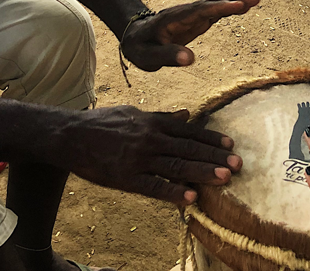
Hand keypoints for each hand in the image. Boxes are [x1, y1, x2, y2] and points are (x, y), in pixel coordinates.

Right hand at [63, 106, 242, 204]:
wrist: (70, 136)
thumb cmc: (102, 123)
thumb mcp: (133, 113)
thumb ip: (161, 116)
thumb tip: (186, 115)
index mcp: (152, 122)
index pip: (188, 130)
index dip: (210, 138)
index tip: (230, 144)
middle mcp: (149, 138)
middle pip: (188, 148)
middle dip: (215, 156)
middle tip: (239, 164)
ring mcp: (138, 159)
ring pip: (176, 166)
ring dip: (202, 172)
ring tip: (225, 178)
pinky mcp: (126, 178)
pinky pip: (154, 187)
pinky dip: (173, 192)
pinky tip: (191, 197)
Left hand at [121, 0, 259, 71]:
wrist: (134, 35)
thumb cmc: (139, 47)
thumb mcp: (146, 57)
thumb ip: (167, 56)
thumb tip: (189, 59)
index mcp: (173, 19)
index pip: (198, 11)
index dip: (218, 8)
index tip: (236, 5)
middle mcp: (185, 12)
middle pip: (211, 3)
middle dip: (232, 0)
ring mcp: (193, 14)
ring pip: (215, 4)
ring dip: (235, 0)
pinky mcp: (198, 19)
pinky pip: (216, 11)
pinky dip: (231, 7)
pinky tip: (246, 6)